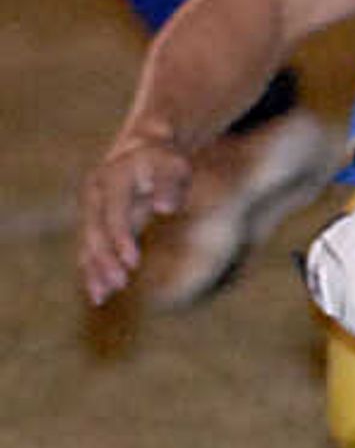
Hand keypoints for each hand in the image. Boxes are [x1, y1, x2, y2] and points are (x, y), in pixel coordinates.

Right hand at [80, 129, 194, 304]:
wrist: (142, 149)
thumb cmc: (164, 161)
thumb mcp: (173, 167)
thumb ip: (170, 186)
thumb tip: (165, 209)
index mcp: (112, 180)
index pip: (114, 215)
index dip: (121, 240)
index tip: (133, 264)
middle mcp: (94, 194)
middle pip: (96, 232)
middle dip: (105, 260)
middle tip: (120, 285)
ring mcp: (91, 208)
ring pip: (88, 243)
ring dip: (93, 270)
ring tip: (100, 298)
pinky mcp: (94, 220)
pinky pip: (89, 247)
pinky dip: (92, 269)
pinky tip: (98, 292)